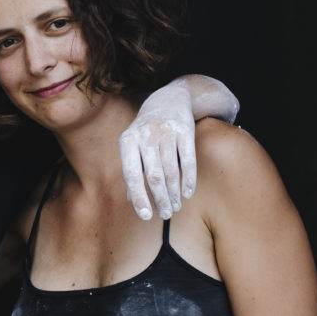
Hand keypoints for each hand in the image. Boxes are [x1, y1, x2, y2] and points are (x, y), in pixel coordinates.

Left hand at [119, 81, 196, 220]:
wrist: (169, 98)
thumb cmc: (147, 130)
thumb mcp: (133, 145)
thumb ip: (132, 170)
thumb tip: (131, 200)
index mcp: (127, 140)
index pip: (131, 174)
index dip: (138, 197)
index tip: (145, 216)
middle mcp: (145, 135)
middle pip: (154, 175)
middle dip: (160, 199)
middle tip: (165, 215)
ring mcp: (166, 131)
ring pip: (171, 170)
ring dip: (174, 193)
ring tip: (175, 207)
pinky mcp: (185, 130)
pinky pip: (188, 160)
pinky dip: (189, 179)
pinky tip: (188, 193)